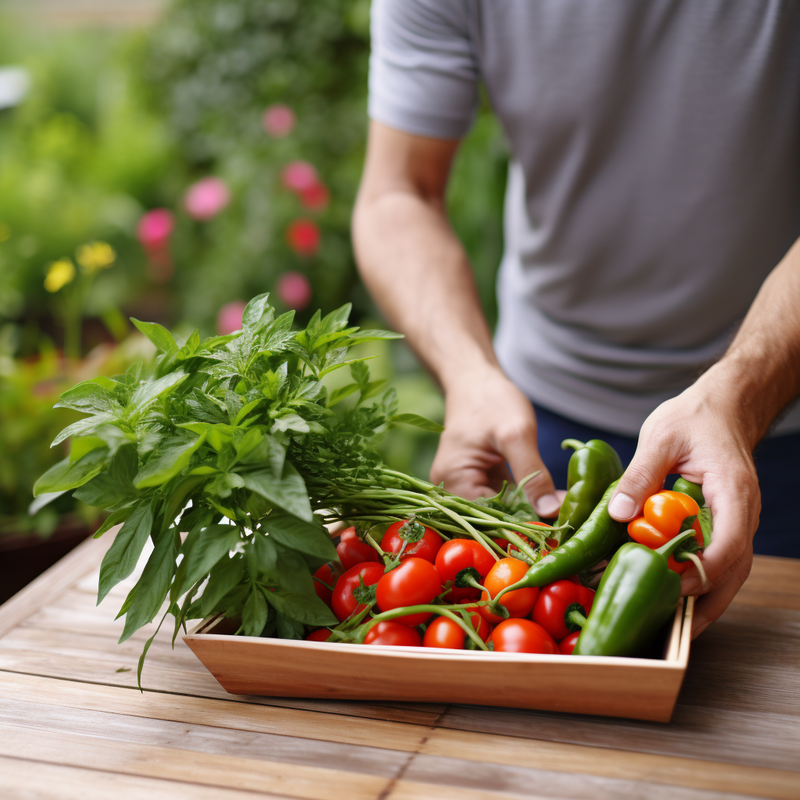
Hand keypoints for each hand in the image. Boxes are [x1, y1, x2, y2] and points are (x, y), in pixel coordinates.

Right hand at [430, 366, 564, 516]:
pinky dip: (522, 498)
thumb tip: (550, 511)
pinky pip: (499, 497)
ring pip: (498, 509)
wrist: (475, 378)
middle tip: (565, 517)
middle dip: (527, 519)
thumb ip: (533, 473)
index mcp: (453, 479)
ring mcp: (461, 483)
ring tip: (561, 508)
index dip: (521, 525)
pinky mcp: (475, 479)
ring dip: (527, 509)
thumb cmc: (491, 399)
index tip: (556, 530)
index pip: (488, 517)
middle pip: (491, 517)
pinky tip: (547, 496)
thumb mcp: (516, 434)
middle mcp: (450, 487)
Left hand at [608, 379, 759, 638]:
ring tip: (669, 629)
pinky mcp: (724, 525)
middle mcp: (743, 514)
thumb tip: (619, 514)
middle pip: (734, 572)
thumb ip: (641, 475)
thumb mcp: (660, 438)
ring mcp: (737, 523)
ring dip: (703, 601)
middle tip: (669, 629)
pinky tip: (672, 597)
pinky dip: (698, 582)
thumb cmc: (694, 418)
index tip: (674, 585)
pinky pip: (717, 561)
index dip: (704, 571)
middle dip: (705, 603)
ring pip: (729, 574)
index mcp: (732, 492)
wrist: (721, 408)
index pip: (730, 545)